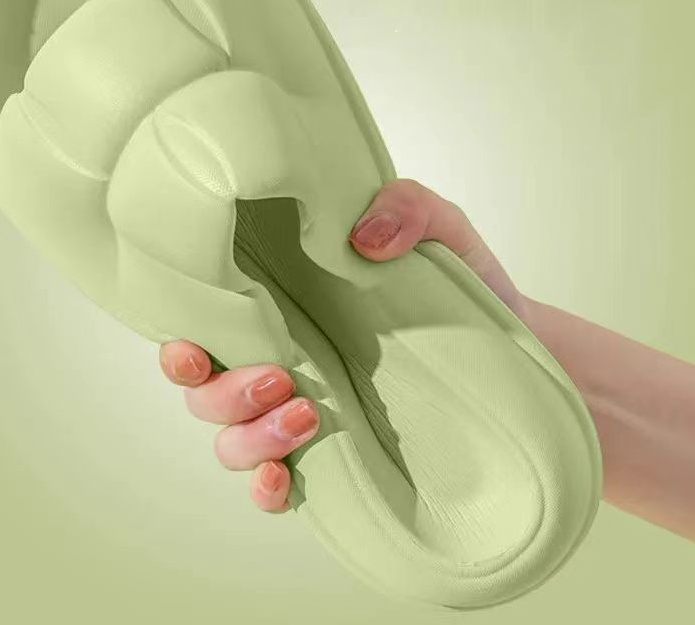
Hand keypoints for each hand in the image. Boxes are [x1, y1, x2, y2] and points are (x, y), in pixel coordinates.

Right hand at [159, 178, 524, 511]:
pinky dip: (265, 488)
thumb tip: (363, 237)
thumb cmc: (462, 288)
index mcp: (285, 303)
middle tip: (281, 375)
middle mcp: (281, 360)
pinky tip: (286, 476)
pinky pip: (273, 486)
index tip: (192, 343)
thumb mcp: (443, 231)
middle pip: (204, 390)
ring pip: (230, 441)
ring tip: (307, 413)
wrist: (513, 353)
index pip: (206, 323)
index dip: (181, 338)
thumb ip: (408, 207)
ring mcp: (300, 413)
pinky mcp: (332, 459)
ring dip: (249, 436)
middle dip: (223, 390)